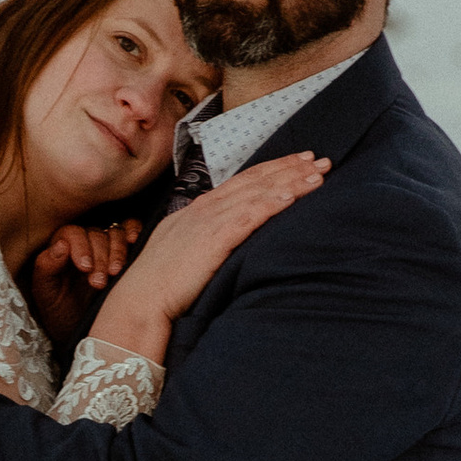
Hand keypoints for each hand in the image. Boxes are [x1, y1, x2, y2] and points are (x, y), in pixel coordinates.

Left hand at [28, 217, 142, 345]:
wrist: (86, 338)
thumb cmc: (62, 316)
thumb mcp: (46, 297)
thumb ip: (46, 269)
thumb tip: (60, 244)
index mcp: (62, 250)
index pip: (72, 233)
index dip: (80, 246)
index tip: (85, 268)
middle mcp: (85, 244)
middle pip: (95, 234)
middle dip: (99, 257)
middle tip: (99, 283)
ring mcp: (107, 247)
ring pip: (115, 232)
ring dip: (117, 251)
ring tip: (116, 273)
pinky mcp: (128, 252)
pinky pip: (132, 230)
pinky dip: (135, 230)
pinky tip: (135, 240)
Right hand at [85, 151, 329, 364]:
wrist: (141, 301)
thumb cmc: (160, 284)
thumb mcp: (182, 251)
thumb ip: (204, 238)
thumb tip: (225, 237)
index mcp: (198, 210)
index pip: (242, 182)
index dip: (271, 169)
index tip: (297, 162)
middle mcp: (205, 209)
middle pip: (254, 180)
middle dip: (289, 168)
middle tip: (319, 159)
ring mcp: (209, 222)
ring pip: (257, 193)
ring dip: (290, 181)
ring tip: (318, 173)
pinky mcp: (214, 240)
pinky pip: (249, 216)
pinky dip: (272, 203)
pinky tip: (292, 196)